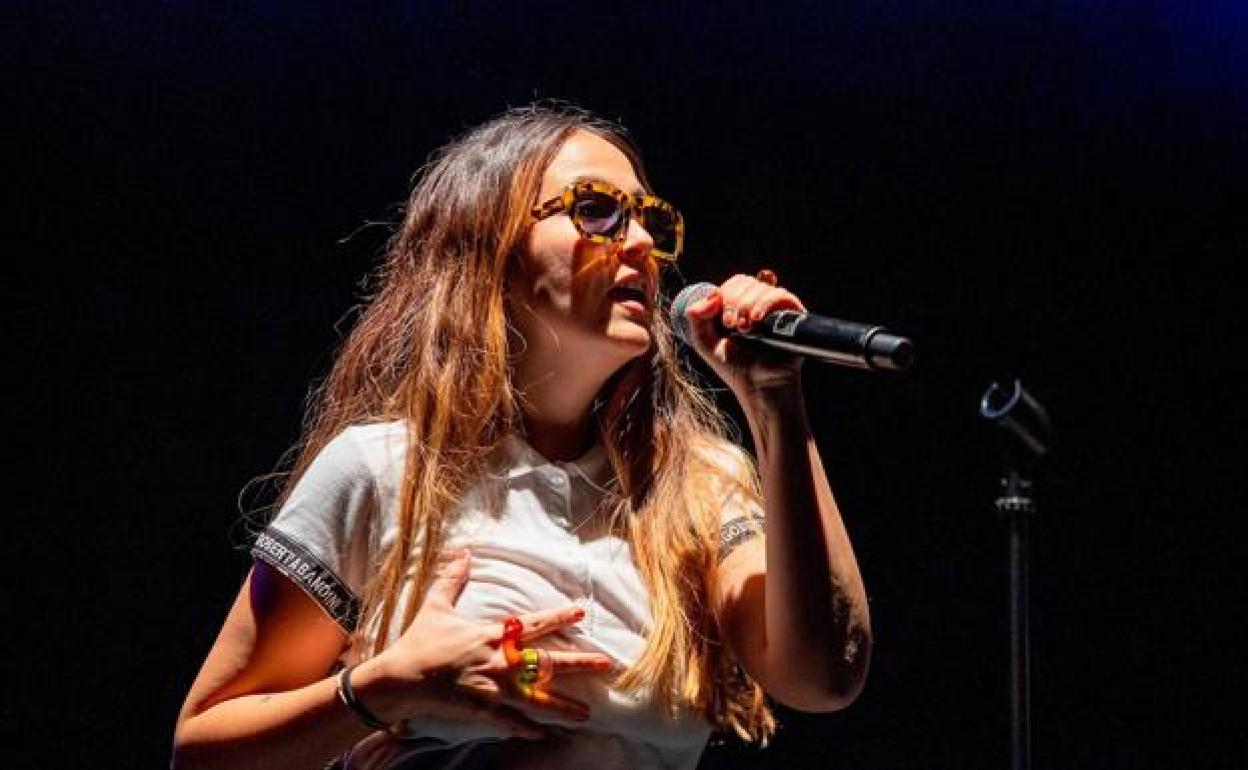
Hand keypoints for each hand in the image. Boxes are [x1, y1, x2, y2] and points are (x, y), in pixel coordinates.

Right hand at [367, 550, 612, 737]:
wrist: (400, 677)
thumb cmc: (419, 641)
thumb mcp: (437, 605)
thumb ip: (453, 579)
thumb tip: (463, 553)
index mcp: (492, 634)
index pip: (533, 624)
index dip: (558, 617)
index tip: (581, 612)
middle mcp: (499, 660)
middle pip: (546, 661)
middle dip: (579, 662)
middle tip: (606, 664)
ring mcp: (492, 686)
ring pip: (536, 696)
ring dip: (562, 705)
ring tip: (586, 713)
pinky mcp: (481, 708)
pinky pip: (509, 721)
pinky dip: (526, 728)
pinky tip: (544, 735)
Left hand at [681, 272, 806, 397]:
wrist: (759, 389)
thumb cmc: (735, 369)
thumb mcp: (705, 343)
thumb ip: (697, 318)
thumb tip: (711, 295)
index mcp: (740, 307)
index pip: (734, 284)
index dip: (724, 294)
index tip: (722, 320)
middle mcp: (760, 305)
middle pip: (746, 282)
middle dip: (734, 300)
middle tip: (731, 326)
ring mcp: (777, 310)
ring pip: (762, 287)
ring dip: (747, 305)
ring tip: (745, 330)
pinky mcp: (795, 317)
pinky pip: (782, 296)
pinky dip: (766, 304)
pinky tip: (757, 320)